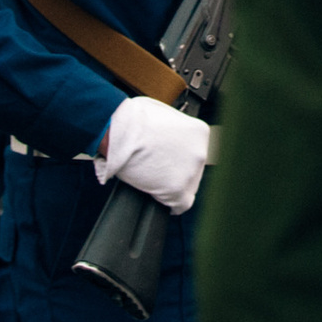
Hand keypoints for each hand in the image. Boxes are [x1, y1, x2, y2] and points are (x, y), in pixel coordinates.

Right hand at [95, 94, 210, 213]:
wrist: (121, 132)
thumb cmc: (135, 120)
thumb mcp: (164, 115)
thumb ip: (175, 129)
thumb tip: (171, 137)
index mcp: (199, 133)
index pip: (196, 152)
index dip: (181, 158)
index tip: (171, 161)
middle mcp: (200, 152)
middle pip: (194, 170)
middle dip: (179, 171)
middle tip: (161, 171)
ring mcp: (190, 172)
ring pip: (188, 187)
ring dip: (174, 186)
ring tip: (157, 183)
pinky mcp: (177, 189)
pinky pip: (180, 205)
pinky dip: (173, 206)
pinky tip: (166, 203)